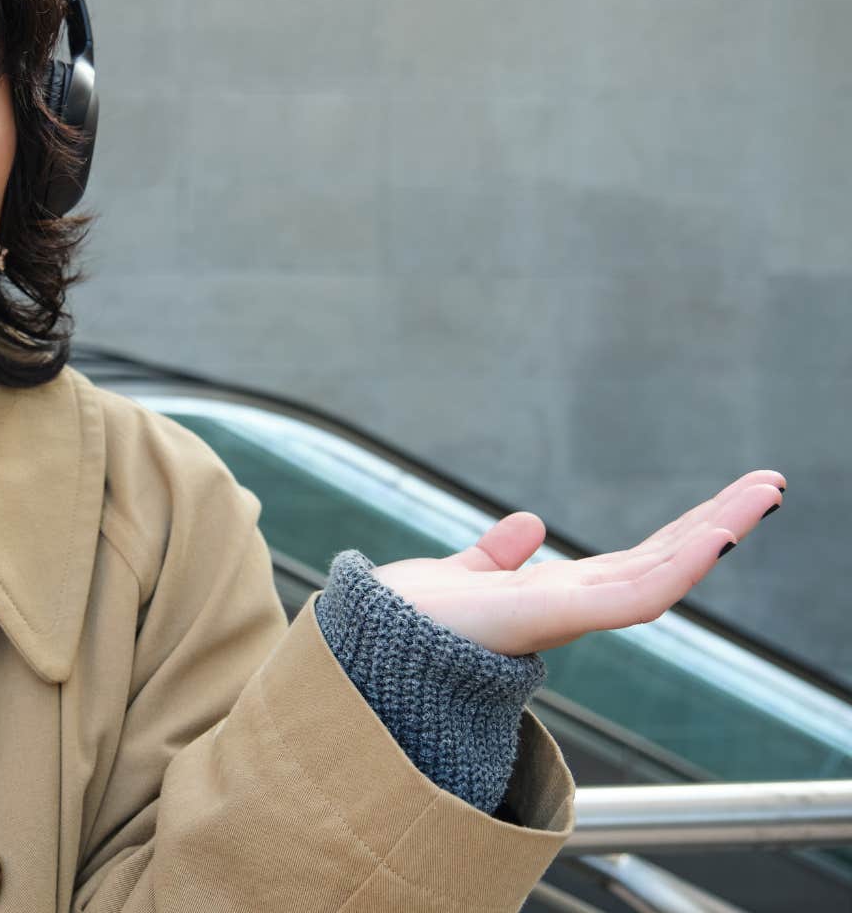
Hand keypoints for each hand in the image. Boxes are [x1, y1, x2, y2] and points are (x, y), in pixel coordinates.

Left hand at [370, 469, 785, 655]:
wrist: (362, 648)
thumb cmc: (402, 626)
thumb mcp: (461, 577)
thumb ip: (495, 558)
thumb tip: (529, 525)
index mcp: (550, 598)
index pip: (634, 561)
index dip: (681, 533)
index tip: (724, 502)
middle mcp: (567, 609)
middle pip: (660, 562)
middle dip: (716, 524)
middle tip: (769, 484)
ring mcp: (565, 617)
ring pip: (660, 574)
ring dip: (714, 532)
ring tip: (762, 494)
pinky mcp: (552, 619)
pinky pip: (632, 597)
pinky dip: (677, 566)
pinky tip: (715, 535)